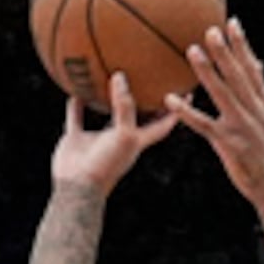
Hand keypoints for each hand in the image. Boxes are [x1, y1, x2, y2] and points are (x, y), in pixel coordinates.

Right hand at [50, 77, 186, 193]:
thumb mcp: (123, 134)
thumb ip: (125, 106)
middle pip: (136, 117)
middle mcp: (120, 140)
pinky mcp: (77, 140)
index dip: (176, 111)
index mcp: (137, 142)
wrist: (76, 188)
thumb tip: (120, 76)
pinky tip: (75, 88)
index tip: (188, 92)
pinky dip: (75, 104)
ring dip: (108, 99)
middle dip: (145, 100)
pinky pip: (76, 117)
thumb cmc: (106, 164)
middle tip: (151, 78)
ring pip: (106, 115)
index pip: (163, 125)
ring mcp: (98, 140)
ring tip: (112, 76)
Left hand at [168, 21, 263, 214]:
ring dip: (207, 72)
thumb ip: (261, 91)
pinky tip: (171, 100)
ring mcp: (242, 127)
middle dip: (225, 51)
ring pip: (222, 94)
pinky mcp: (228, 144)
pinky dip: (187, 112)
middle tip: (209, 29)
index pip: (252, 69)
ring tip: (192, 51)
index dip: (242, 46)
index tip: (232, 23)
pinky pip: (204, 125)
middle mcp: (254, 111)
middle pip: (238, 76)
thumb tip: (258, 63)